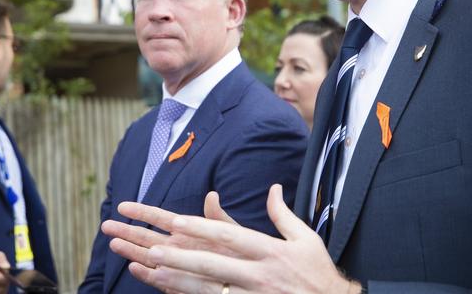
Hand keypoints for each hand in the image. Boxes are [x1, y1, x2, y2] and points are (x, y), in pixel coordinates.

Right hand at [102, 191, 237, 268]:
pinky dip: (147, 274)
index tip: (122, 206)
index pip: (158, 217)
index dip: (140, 211)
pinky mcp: (180, 283)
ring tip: (114, 244)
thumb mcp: (229, 229)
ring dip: (131, 251)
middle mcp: (176, 246)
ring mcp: (176, 263)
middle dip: (126, 231)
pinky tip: (135, 267)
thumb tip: (212, 194)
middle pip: (146, 237)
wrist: (246, 274)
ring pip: (148, 257)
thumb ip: (217, 215)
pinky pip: (160, 279)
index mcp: (185, 229)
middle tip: (105, 225)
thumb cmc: (238, 250)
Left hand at [108, 184, 359, 293]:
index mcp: (271, 250)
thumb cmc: (318, 273)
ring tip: (154, 272)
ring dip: (180, 280)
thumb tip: (273, 188)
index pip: (231, 236)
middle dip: (181, 256)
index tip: (177, 220)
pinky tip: (174, 293)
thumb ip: (282, 214)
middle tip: (153, 248)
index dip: (203, 228)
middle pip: (214, 264)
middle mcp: (260, 274)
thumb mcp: (306, 239)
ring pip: (210, 289)